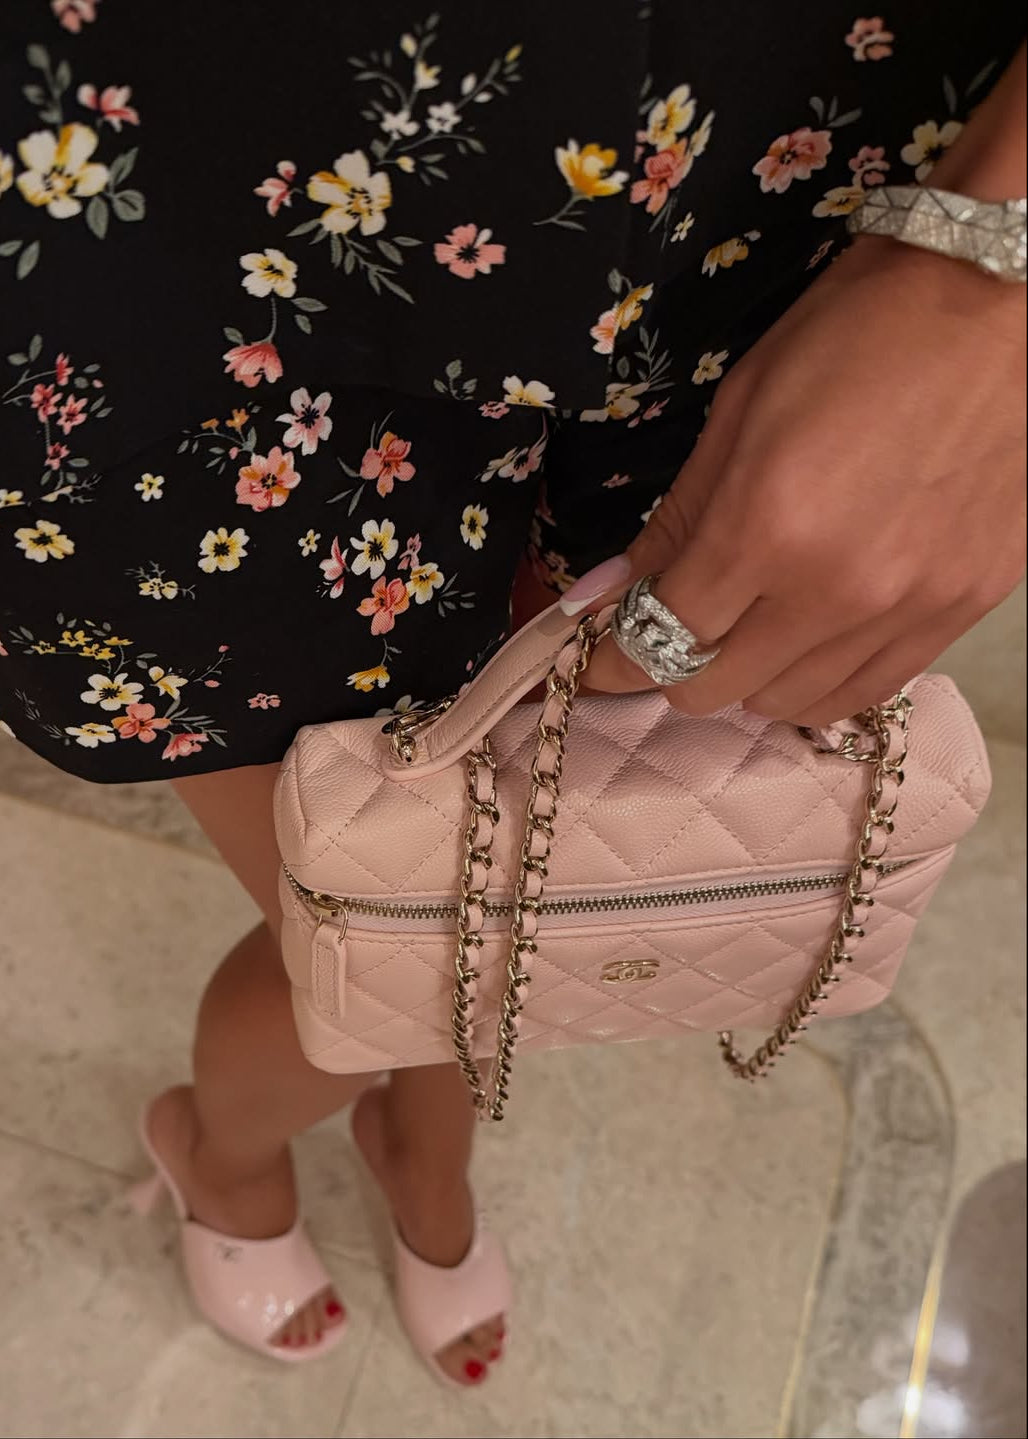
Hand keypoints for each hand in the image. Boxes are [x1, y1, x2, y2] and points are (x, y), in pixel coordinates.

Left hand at [583, 238, 1025, 724]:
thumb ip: (674, 521)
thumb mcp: (737, 413)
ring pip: (791, 704)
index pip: (661, 638)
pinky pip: (869, 689)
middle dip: (675, 668)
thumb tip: (607, 595)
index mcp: (766, 528)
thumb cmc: (853, 334)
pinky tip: (811, 639)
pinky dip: (821, 680)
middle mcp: (836, 590)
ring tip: (749, 631)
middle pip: (717, 690)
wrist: (996, 302)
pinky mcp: (963, 610)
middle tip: (676, 630)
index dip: (613, 662)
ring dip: (750, 679)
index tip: (595, 666)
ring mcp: (908, 609)